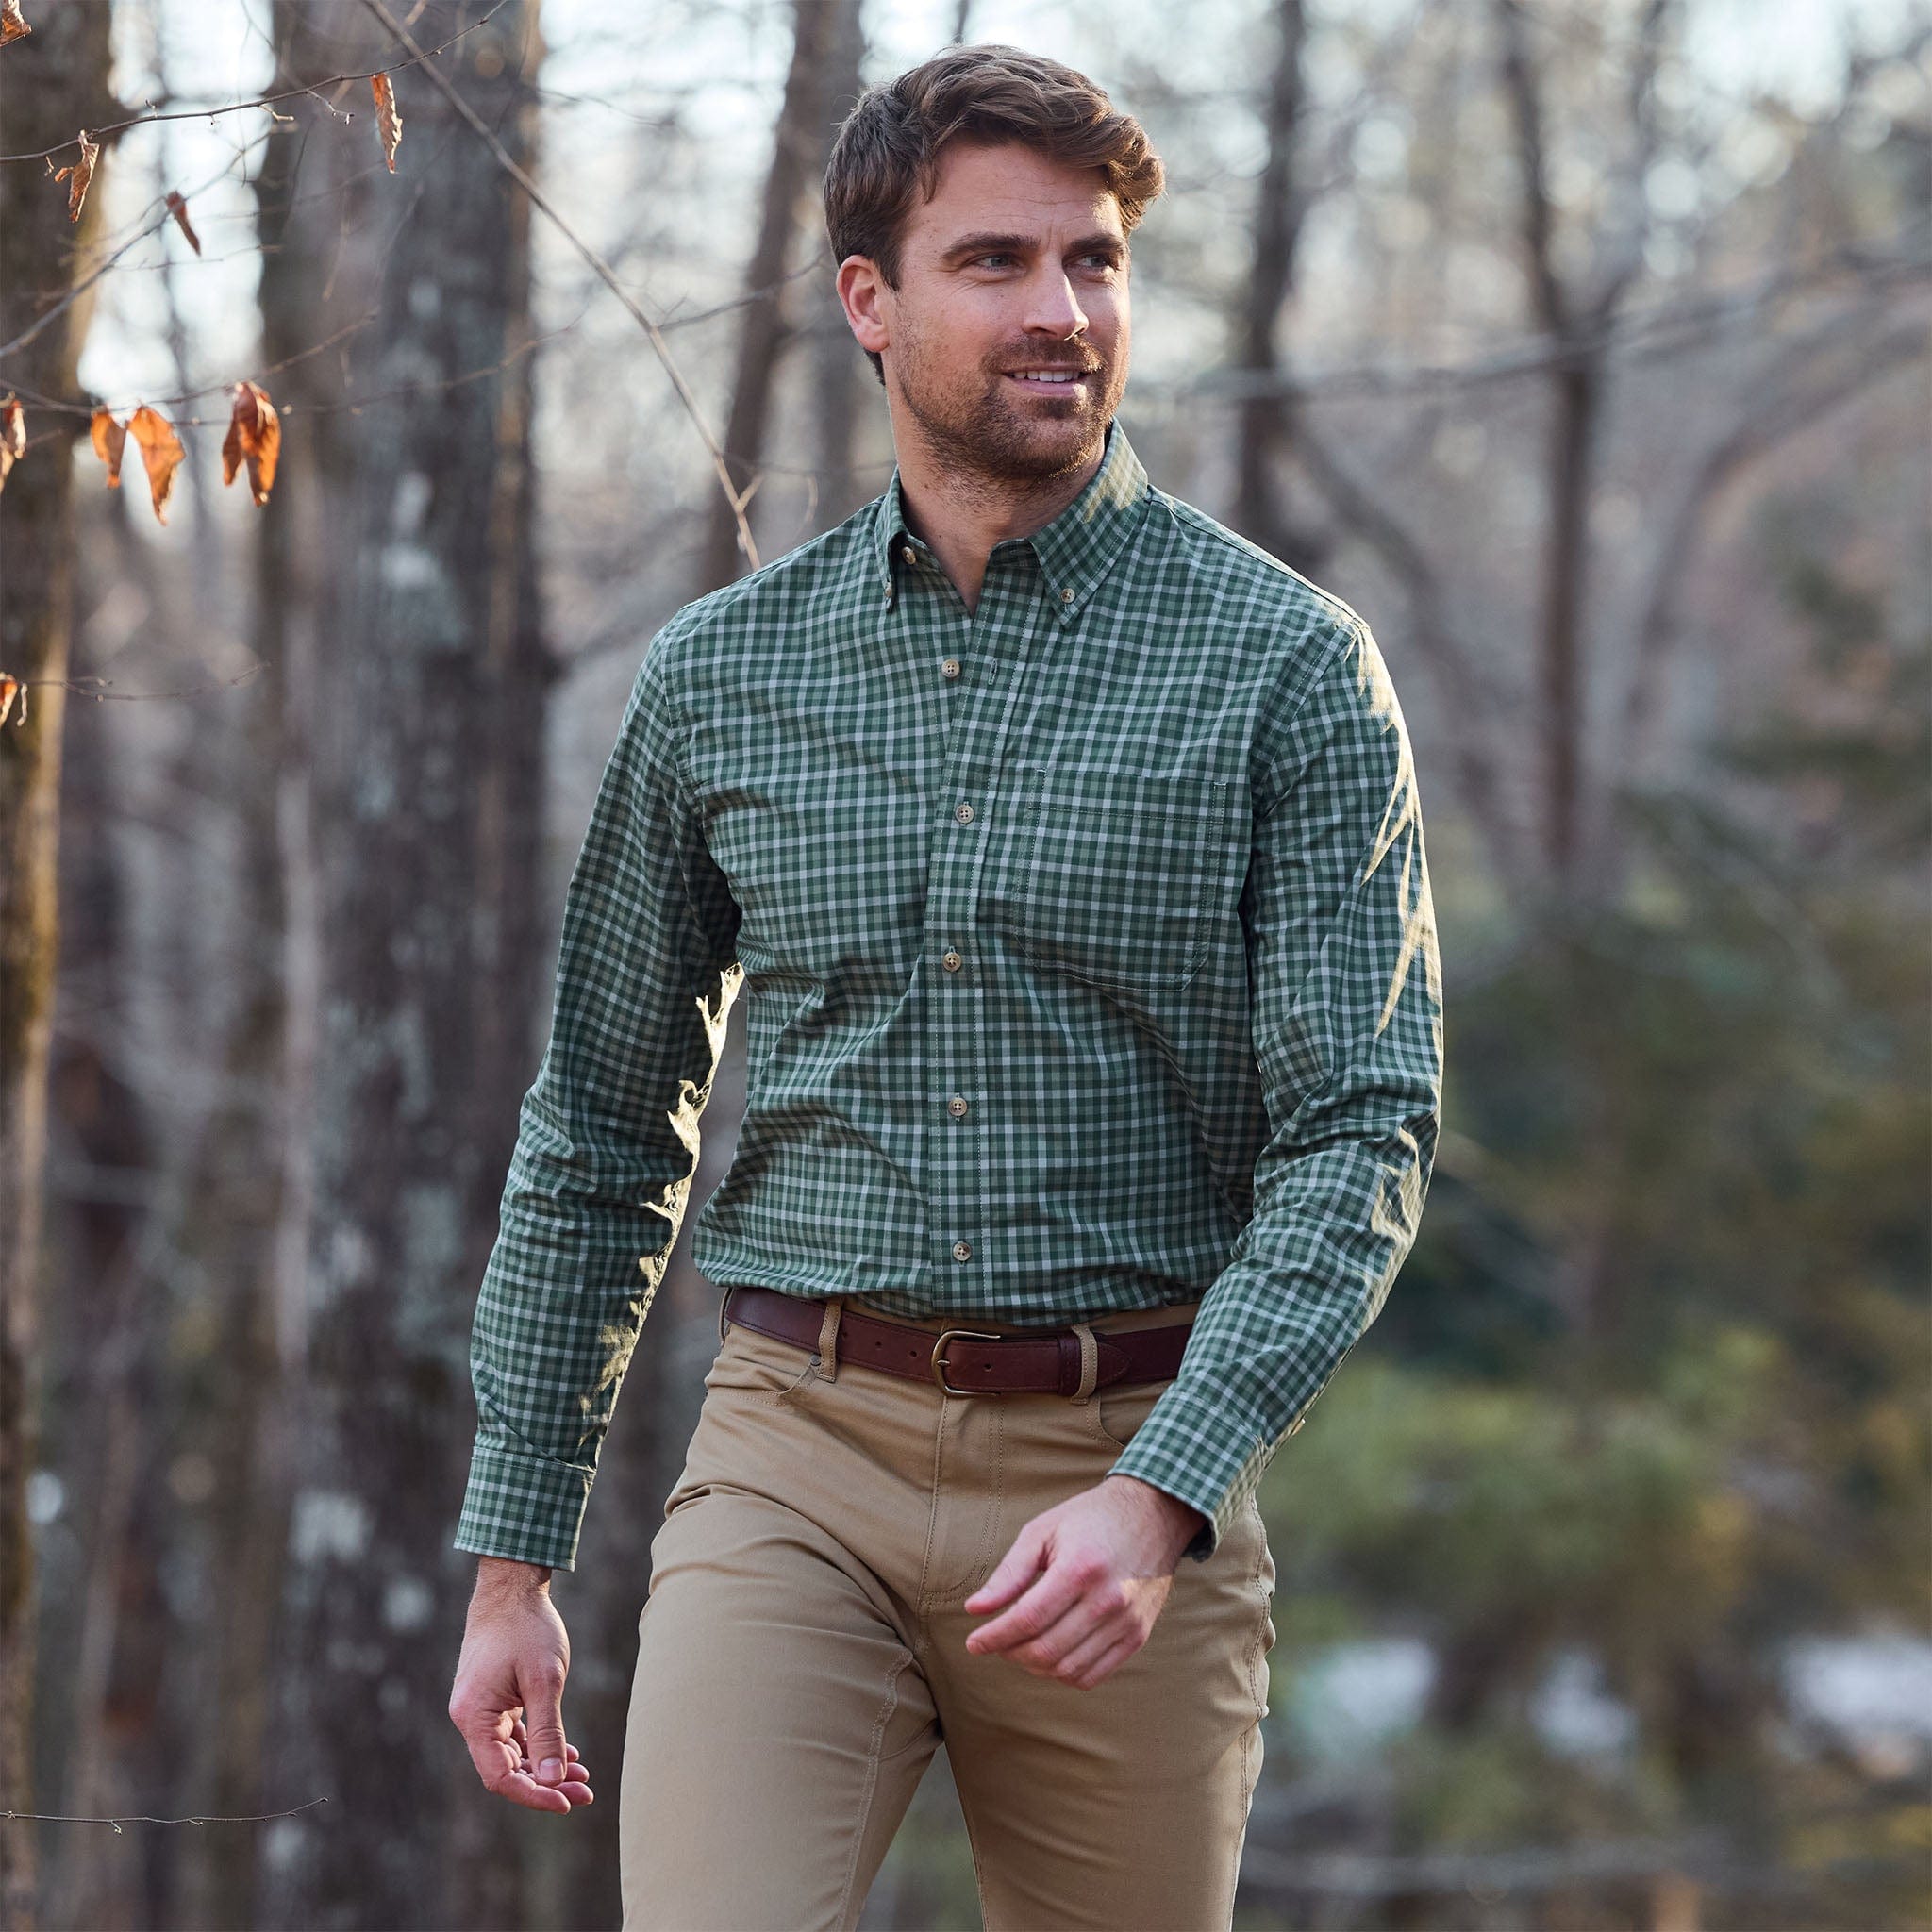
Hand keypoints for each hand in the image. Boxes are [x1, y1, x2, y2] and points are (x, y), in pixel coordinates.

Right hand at [449, 1559, 595, 1812]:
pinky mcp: (493, 1699)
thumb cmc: (527, 1629)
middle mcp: (470, 1718)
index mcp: (473, 1718)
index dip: (533, 1795)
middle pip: (506, 1769)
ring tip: (583, 1777)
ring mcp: (480, 1709)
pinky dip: (538, 1746)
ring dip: (544, 1767)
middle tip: (586, 1793)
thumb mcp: (544, 1681)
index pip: (500, 1776)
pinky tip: (567, 1753)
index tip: (567, 1803)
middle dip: (545, 1784)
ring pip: (512, 1754)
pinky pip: (514, 1735)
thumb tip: (552, 1780)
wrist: (512, 1587)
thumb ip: (546, 1733)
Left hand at [961, 1476, 1206, 1690]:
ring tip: (1020, 1646)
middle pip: (1046, 1650)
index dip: (994, 1637)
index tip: (973, 1642)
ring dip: (1034, 1666)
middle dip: (1009, 1652)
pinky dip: (1063, 1674)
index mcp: (1080, 1567)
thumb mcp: (1043, 1531)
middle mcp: (1108, 1599)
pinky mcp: (1138, 1636)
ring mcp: (1126, 1622)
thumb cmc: (1089, 1518)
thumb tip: (975, 1610)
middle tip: (995, 1642)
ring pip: (1067, 1670)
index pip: (1028, 1619)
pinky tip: (1051, 1653)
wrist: (1152, 1515)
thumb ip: (1009, 1573)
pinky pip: (1093, 1676)